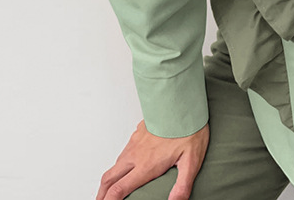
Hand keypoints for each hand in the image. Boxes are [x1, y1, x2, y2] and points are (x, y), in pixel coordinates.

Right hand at [95, 119, 209, 199]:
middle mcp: (136, 154)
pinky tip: (126, 166)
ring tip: (110, 189)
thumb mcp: (191, 160)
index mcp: (146, 165)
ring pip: (115, 164)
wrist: (184, 102)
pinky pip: (123, 152)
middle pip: (109, 178)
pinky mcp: (138, 133)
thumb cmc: (190, 129)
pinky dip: (118, 165)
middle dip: (101, 194)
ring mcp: (135, 142)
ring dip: (109, 179)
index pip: (119, 189)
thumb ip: (182, 185)